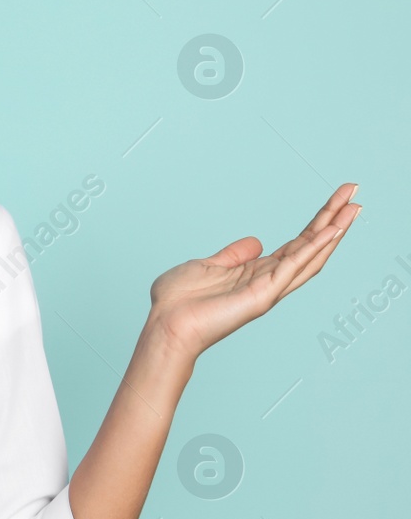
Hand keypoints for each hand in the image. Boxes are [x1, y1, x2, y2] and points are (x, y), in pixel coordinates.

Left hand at [146, 182, 360, 359]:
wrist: (165, 324)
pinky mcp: (262, 295)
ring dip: (333, 231)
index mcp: (257, 272)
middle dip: (334, 220)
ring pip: (310, 255)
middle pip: (310, 246)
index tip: (337, 200)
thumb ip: (234, 255)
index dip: (317, 223)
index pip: (296, 243)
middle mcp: (269, 280)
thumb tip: (256, 242)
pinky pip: (293, 267)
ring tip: (353, 208)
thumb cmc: (178, 301)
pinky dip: (314, 248)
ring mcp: (269, 289)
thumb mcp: (207, 266)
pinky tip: (332, 231)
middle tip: (354, 194)